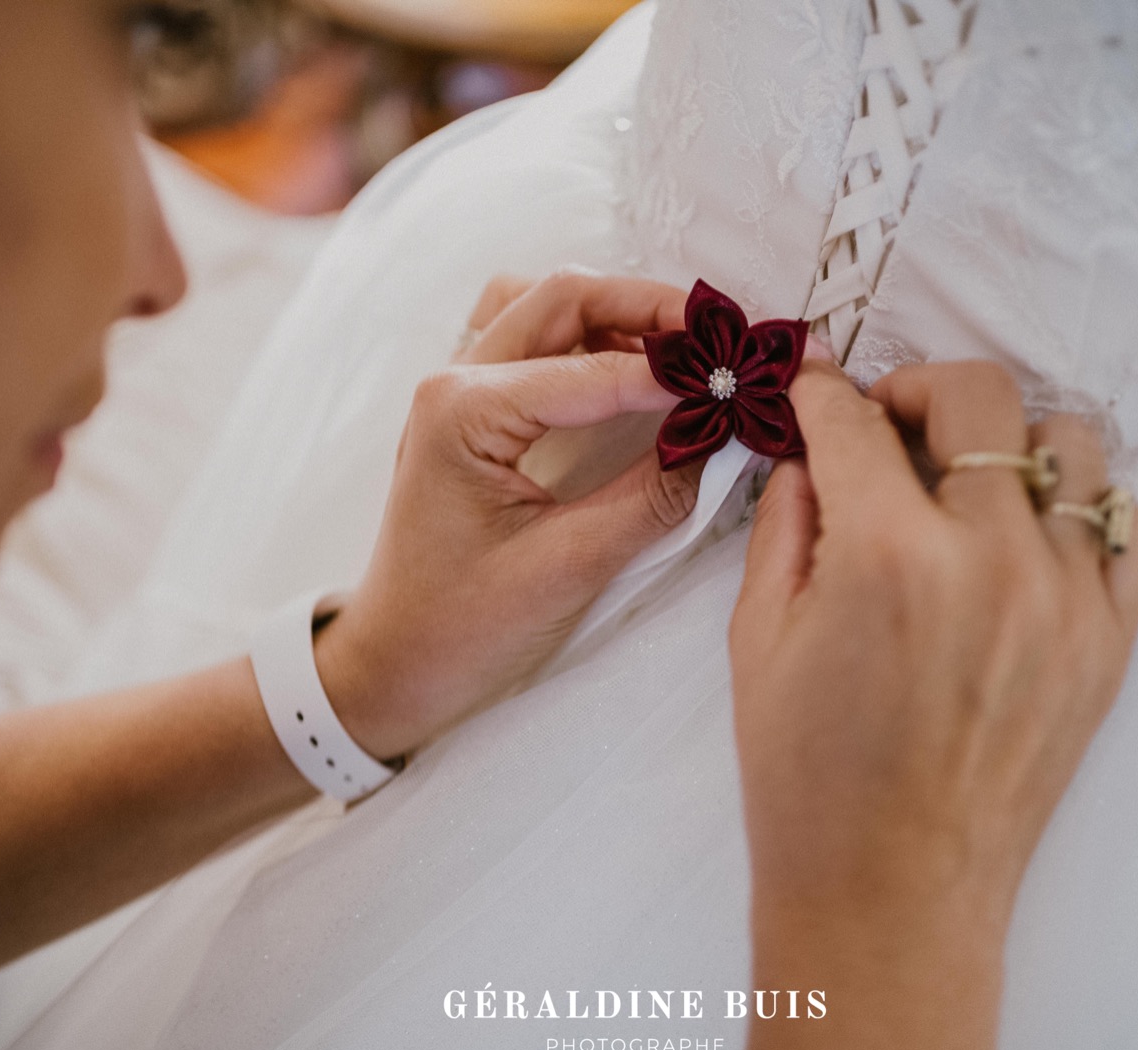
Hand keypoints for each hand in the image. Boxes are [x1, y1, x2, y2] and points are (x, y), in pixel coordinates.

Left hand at [316, 273, 704, 757]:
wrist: (395, 664)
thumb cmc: (463, 628)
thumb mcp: (570, 568)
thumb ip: (652, 498)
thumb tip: (723, 441)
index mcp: (465, 412)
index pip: (595, 367)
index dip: (676, 370)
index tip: (742, 379)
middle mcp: (454, 381)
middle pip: (565, 297)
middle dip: (651, 308)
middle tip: (723, 338)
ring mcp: (457, 389)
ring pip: (544, 304)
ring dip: (614, 311)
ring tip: (681, 349)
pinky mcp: (471, 409)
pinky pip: (531, 337)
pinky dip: (587, 335)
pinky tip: (631, 370)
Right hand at [730, 359, 1137, 1049]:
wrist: (892, 895)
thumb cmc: (806, 778)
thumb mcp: (758, 639)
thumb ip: (787, 522)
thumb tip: (814, 452)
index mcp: (887, 557)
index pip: (856, 422)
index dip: (820, 394)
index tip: (812, 391)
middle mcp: (993, 560)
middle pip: (978, 397)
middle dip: (915, 389)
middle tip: (884, 427)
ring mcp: (1069, 600)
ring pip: (1070, 444)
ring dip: (1007, 442)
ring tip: (966, 484)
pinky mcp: (1112, 641)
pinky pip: (1128, 526)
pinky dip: (1080, 508)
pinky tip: (1028, 536)